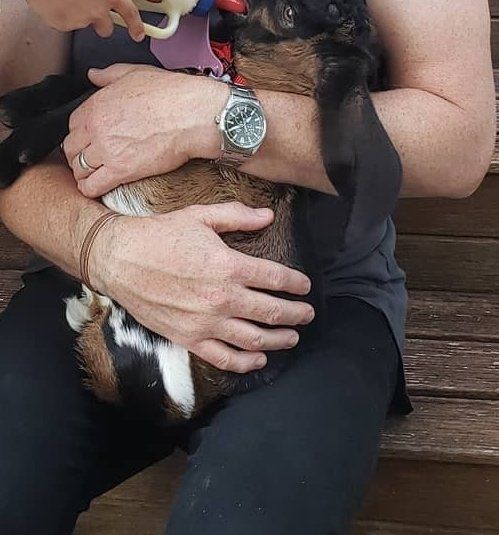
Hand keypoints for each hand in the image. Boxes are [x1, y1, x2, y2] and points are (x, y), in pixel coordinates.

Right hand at [20, 0, 144, 41]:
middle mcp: (96, 12)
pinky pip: (64, 23)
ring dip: (81, 15)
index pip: (129, 14)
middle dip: (103, 22)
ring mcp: (77, 20)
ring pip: (83, 24)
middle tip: (93, 7)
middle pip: (106, 28)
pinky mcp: (59, 23)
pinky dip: (62, 14)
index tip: (138, 34)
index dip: (136, 26)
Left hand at [63, 64, 224, 196]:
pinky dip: (91, 189)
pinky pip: (92, 186)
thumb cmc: (172, 93)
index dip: (79, 133)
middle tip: (89, 158)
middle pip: (71, 148)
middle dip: (78, 154)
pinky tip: (97, 187)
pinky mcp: (121, 170)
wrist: (194, 115)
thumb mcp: (137, 73)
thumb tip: (93, 75)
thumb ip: (109, 75)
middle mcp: (97, 127)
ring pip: (79, 169)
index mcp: (98, 104)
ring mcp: (107, 150)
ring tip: (93, 174)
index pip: (71, 125)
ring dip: (84, 173)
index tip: (87, 139)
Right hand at [91, 202, 314, 372]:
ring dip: (278, 340)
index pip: (276, 279)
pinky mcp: (188, 338)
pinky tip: (258, 358)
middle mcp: (221, 298)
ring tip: (292, 337)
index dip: (296, 284)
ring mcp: (205, 322)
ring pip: (253, 339)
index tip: (306, 286)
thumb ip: (237, 216)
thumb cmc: (160, 234)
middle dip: (295, 314)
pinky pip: (223, 358)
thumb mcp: (201, 216)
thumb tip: (268, 216)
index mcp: (229, 266)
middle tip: (307, 314)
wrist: (119, 258)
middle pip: (271, 312)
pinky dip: (245, 362)